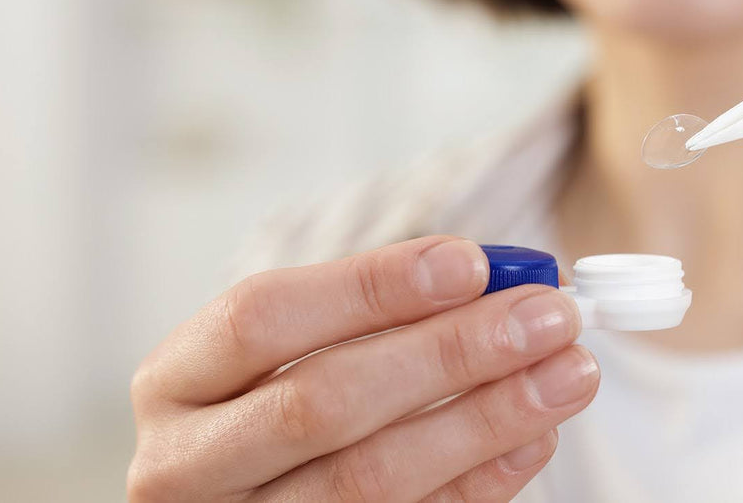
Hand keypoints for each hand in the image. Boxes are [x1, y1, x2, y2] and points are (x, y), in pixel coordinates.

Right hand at [127, 236, 596, 501]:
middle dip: (449, 353)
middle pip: (322, 403)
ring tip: (567, 373)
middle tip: (547, 317)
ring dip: (486, 418)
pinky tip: (534, 436)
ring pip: (369, 479)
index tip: (471, 263)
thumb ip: (376, 311)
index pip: (261, 319)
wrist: (248, 496)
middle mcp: (186, 466)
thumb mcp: (294, 351)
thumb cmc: (279, 402)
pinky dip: (479, 481)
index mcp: (175, 383)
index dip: (369, 288)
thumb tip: (498, 276)